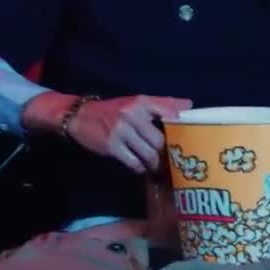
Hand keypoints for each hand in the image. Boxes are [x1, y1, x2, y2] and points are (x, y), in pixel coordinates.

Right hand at [67, 95, 192, 173]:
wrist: (80, 116)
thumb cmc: (113, 110)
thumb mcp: (136, 102)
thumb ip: (163, 104)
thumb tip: (189, 104)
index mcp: (141, 102)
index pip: (169, 113)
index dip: (180, 129)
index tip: (186, 140)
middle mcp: (132, 114)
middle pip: (160, 140)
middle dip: (165, 153)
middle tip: (170, 160)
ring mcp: (121, 131)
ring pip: (148, 154)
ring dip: (154, 164)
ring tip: (156, 167)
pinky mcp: (112, 146)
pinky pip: (134, 162)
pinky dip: (140, 167)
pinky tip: (141, 167)